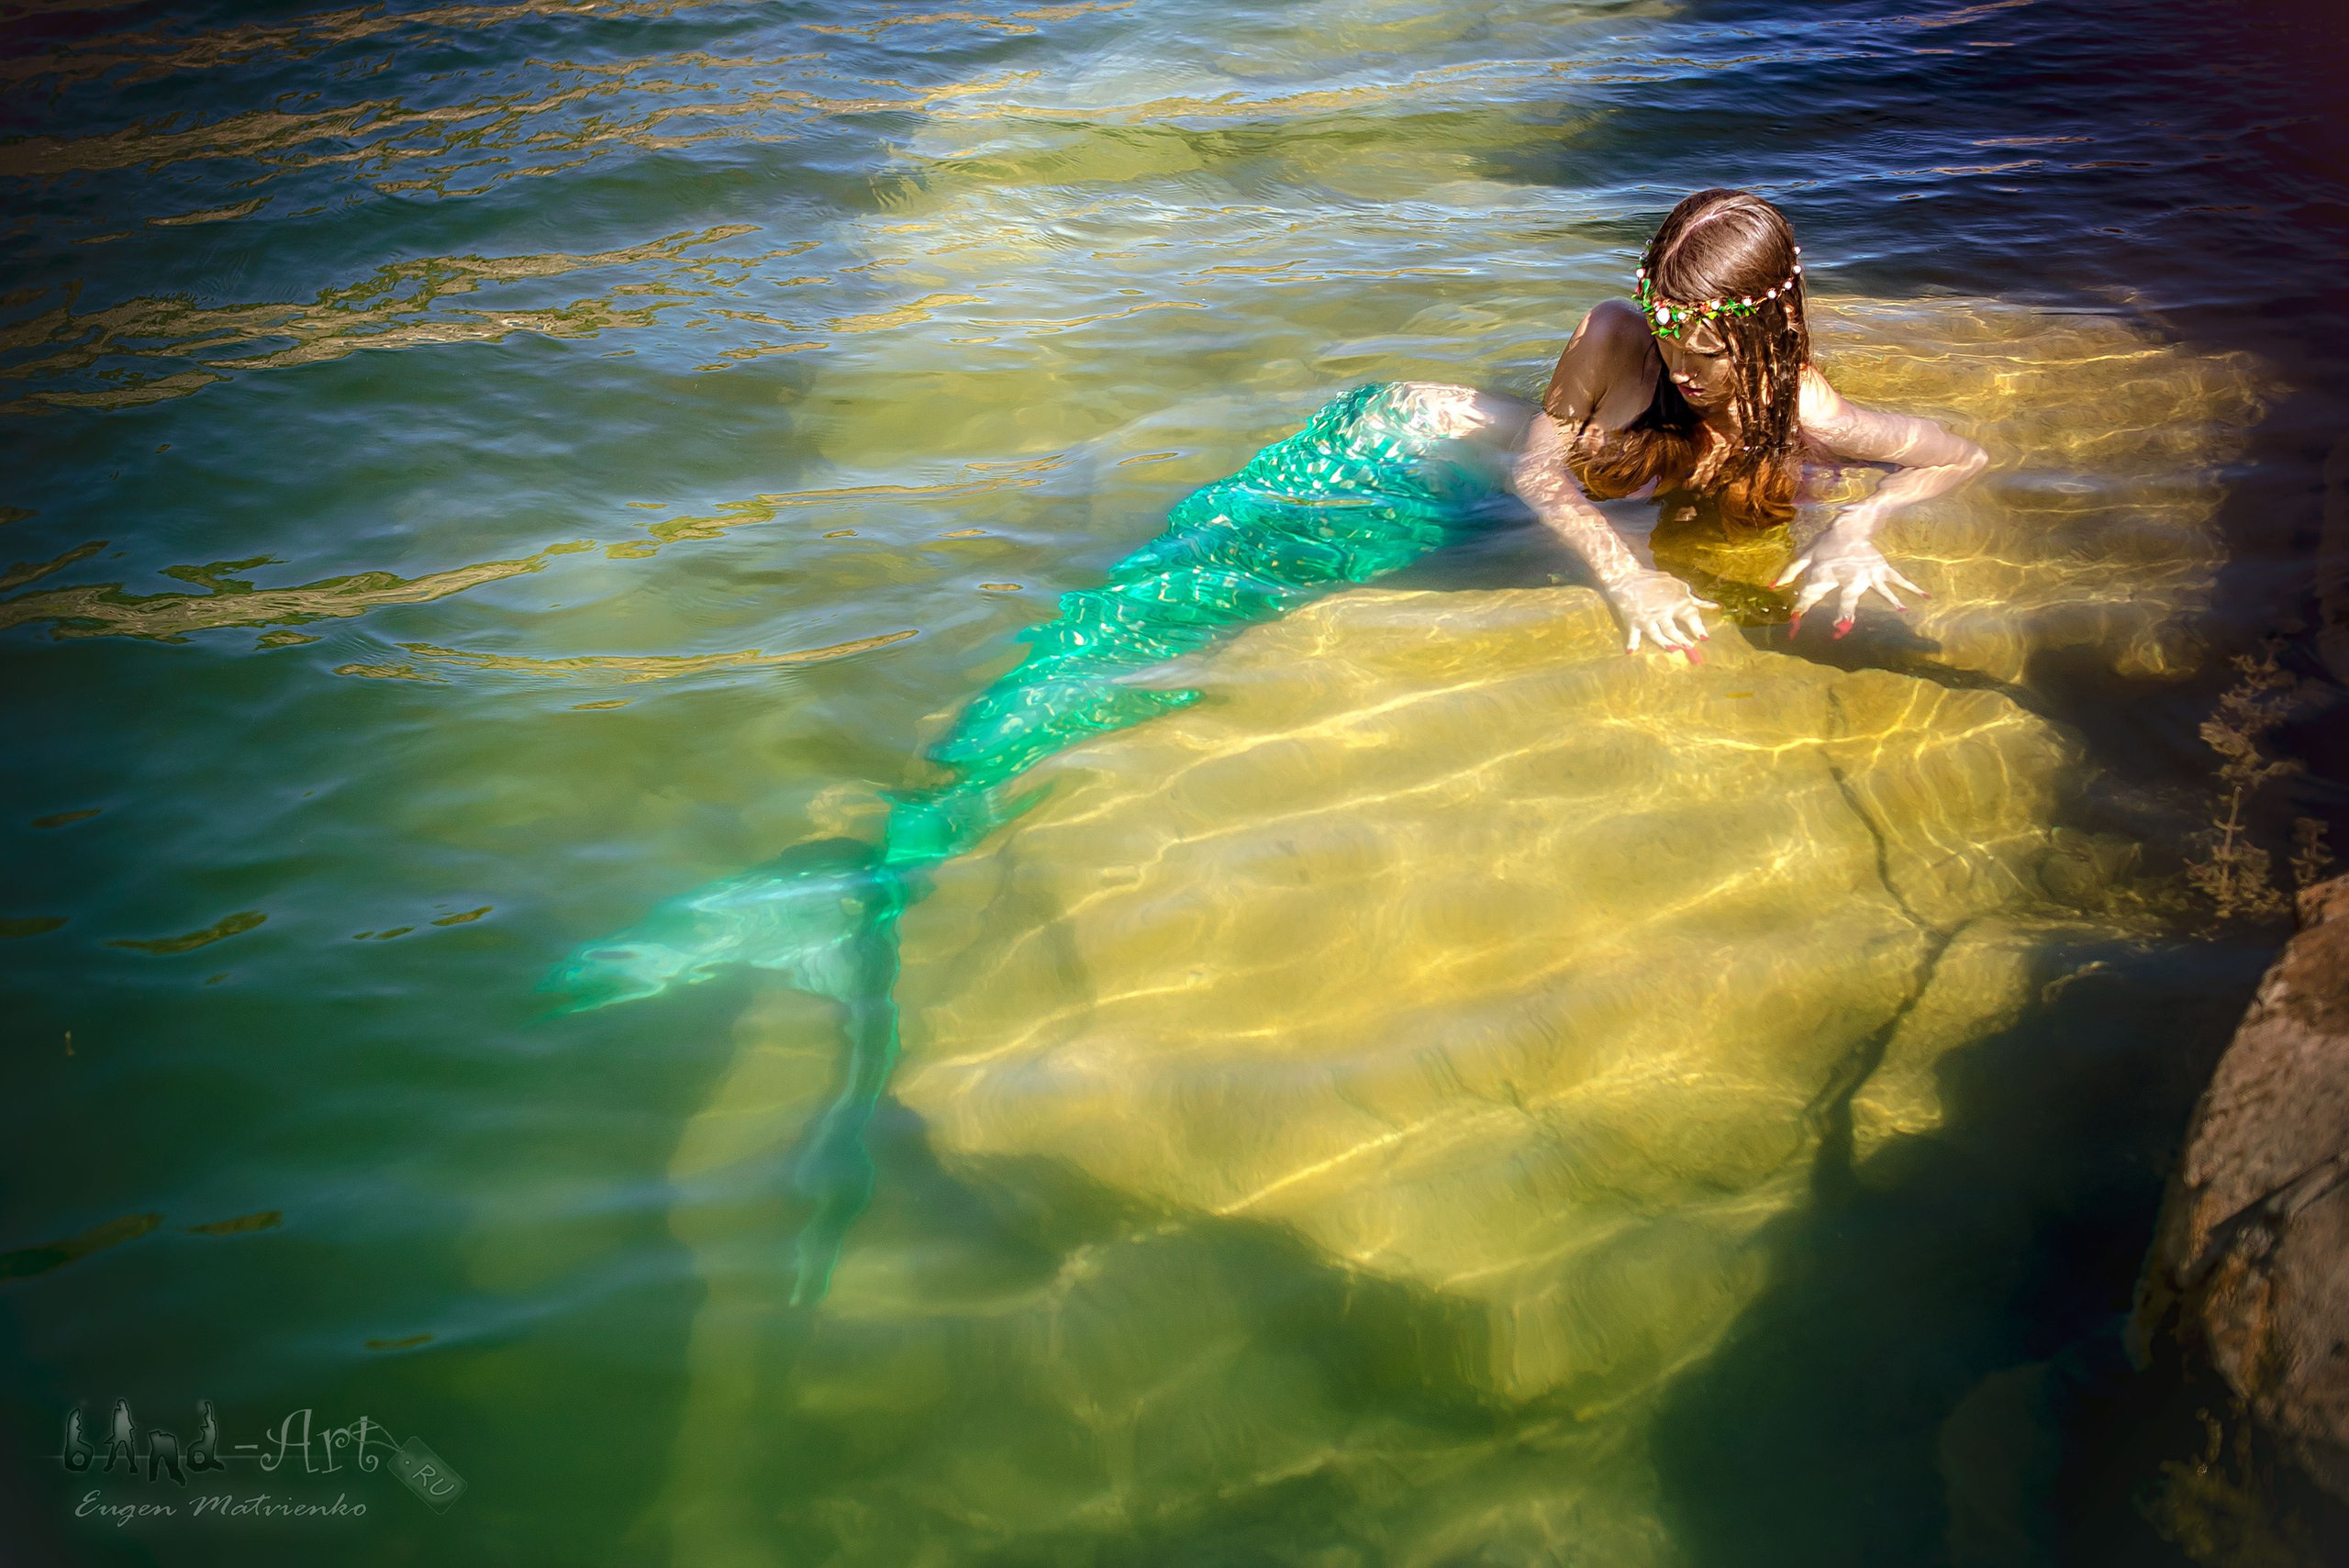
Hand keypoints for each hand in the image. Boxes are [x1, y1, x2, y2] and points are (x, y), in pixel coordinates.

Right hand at [1604, 569, 1717, 658]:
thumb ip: (1696, 599)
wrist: (1628, 576)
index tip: (1704, 638)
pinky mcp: (1633, 621)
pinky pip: (1634, 634)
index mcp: (1675, 601)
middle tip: (1690, 648)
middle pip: (1673, 629)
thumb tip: (1715, 607)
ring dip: (1665, 643)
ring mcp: (1647, 617)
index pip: (1690, 616)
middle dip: (1681, 639)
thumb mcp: (1678, 587)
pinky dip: (1632, 643)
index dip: (1698, 627)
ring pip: (1657, 634)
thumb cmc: (1655, 582)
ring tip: (1673, 650)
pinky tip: (1631, 651)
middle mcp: (1662, 611)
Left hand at [1773, 523, 1924, 638]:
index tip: (1794, 621)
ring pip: (1879, 589)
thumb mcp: (1806, 555)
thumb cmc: (1826, 543)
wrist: (1850, 523)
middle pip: (1848, 596)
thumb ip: (1791, 571)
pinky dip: (1911, 588)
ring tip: (1901, 610)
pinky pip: (1897, 579)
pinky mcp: (1882, 567)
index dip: (1802, 607)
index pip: (1812, 594)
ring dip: (1890, 601)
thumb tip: (1774, 586)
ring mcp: (1869, 571)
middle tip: (1843, 627)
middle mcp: (1849, 574)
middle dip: (1846, 612)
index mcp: (1827, 573)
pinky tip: (1924, 597)